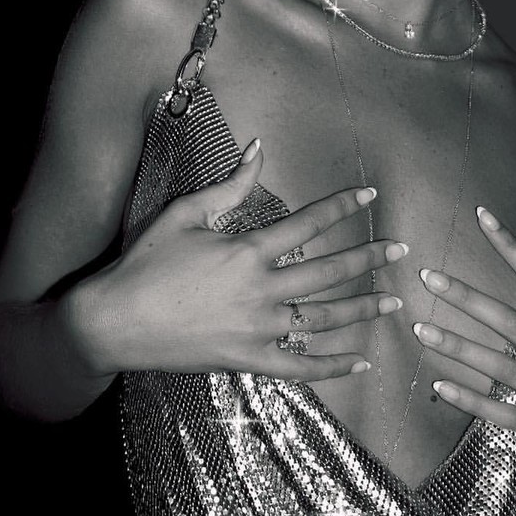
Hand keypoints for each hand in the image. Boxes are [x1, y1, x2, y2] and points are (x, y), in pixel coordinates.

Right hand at [72, 138, 404, 381]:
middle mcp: (262, 289)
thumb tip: (258, 148)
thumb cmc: (146, 262)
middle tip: (401, 251)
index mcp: (247, 249)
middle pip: (329, 272)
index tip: (370, 194)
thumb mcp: (186, 214)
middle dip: (369, 259)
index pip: (308, 223)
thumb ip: (230, 185)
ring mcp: (258, 329)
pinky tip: (361, 362)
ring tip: (393, 302)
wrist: (114, 321)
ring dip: (362, 310)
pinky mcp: (248, 360)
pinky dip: (333, 366)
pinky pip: (300, 366)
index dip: (342, 206)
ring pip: (324, 319)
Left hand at [413, 207, 515, 512]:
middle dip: (468, 299)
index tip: (482, 218)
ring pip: (503, 370)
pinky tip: (441, 386)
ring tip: (422, 328)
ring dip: (460, 348)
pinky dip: (474, 402)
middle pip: (512, 324)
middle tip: (429, 276)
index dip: (512, 248)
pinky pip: (508, 416)